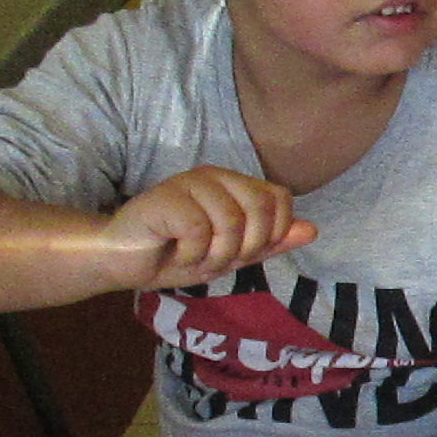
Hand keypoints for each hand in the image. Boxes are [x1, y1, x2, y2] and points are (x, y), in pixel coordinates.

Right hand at [104, 165, 315, 290]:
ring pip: (231, 222)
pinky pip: (198, 230)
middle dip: (245, 248)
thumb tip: (313, 230)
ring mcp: (189, 182)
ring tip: (195, 257)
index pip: (280, 199)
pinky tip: (175, 252)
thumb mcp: (234, 255)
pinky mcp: (165, 196)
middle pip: (261, 209)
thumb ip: (272, 242)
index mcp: (236, 184)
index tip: (246, 252)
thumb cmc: (178, 254)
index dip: (272, 234)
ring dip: (216, 256)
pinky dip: (191, 254)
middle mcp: (216, 176)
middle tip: (218, 258)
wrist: (123, 261)